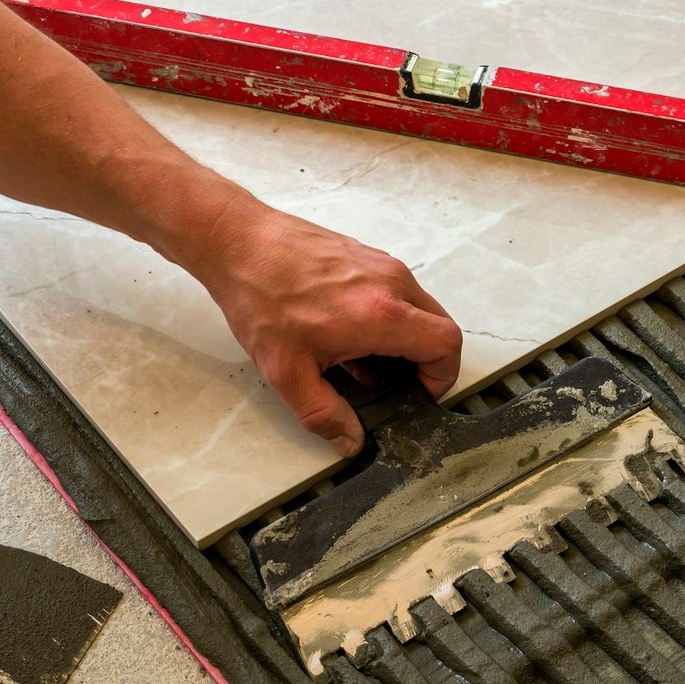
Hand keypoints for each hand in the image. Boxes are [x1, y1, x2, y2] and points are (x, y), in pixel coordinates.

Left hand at [191, 195, 460, 456]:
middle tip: (399, 383)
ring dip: (406, 338)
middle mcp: (390, 283)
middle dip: (427, 361)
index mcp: (381, 314)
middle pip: (440, 326)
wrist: (238, 242)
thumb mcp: (288, 372)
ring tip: (367, 361)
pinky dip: (390, 316)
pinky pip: (396, 290)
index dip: (442, 377)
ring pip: (419, 307)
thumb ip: (324, 414)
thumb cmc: (260, 298)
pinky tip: (349, 334)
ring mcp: (380, 264)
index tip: (419, 393)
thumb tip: (350, 441)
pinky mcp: (366, 255)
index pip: (446, 345)